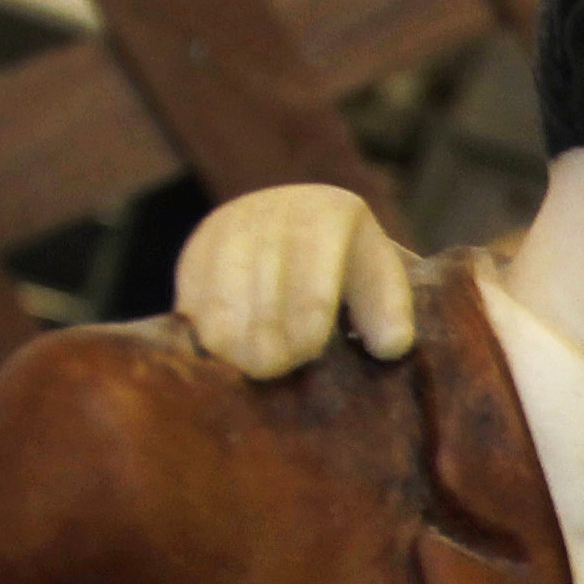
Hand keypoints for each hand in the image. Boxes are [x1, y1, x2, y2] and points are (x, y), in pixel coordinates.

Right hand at [178, 186, 416, 378]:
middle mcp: (272, 212)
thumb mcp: (381, 280)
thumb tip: (389, 346)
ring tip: (249, 368)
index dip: (307, 334)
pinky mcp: (196, 250)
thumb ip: (391, 312)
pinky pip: (192, 302)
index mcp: (327, 216)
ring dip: (234, 346)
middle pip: (262, 301)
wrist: (296, 224)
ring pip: (221, 305)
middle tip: (273, 371)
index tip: (306, 357)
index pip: (312, 291)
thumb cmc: (349, 264)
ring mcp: (227, 228)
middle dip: (269, 347)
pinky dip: (207, 333)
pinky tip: (225, 351)